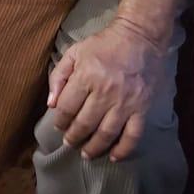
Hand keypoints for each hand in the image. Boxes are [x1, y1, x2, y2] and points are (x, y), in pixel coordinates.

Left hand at [46, 17, 165, 160]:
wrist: (140, 37)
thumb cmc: (104, 44)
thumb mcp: (75, 51)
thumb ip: (59, 75)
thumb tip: (51, 103)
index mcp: (86, 76)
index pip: (68, 108)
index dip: (60, 121)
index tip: (59, 125)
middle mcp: (105, 92)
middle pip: (85, 124)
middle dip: (73, 137)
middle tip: (69, 143)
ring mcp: (125, 103)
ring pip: (106, 134)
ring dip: (93, 148)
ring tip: (86, 154)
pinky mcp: (142, 109)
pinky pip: (132, 136)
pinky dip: (123, 150)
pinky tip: (113, 156)